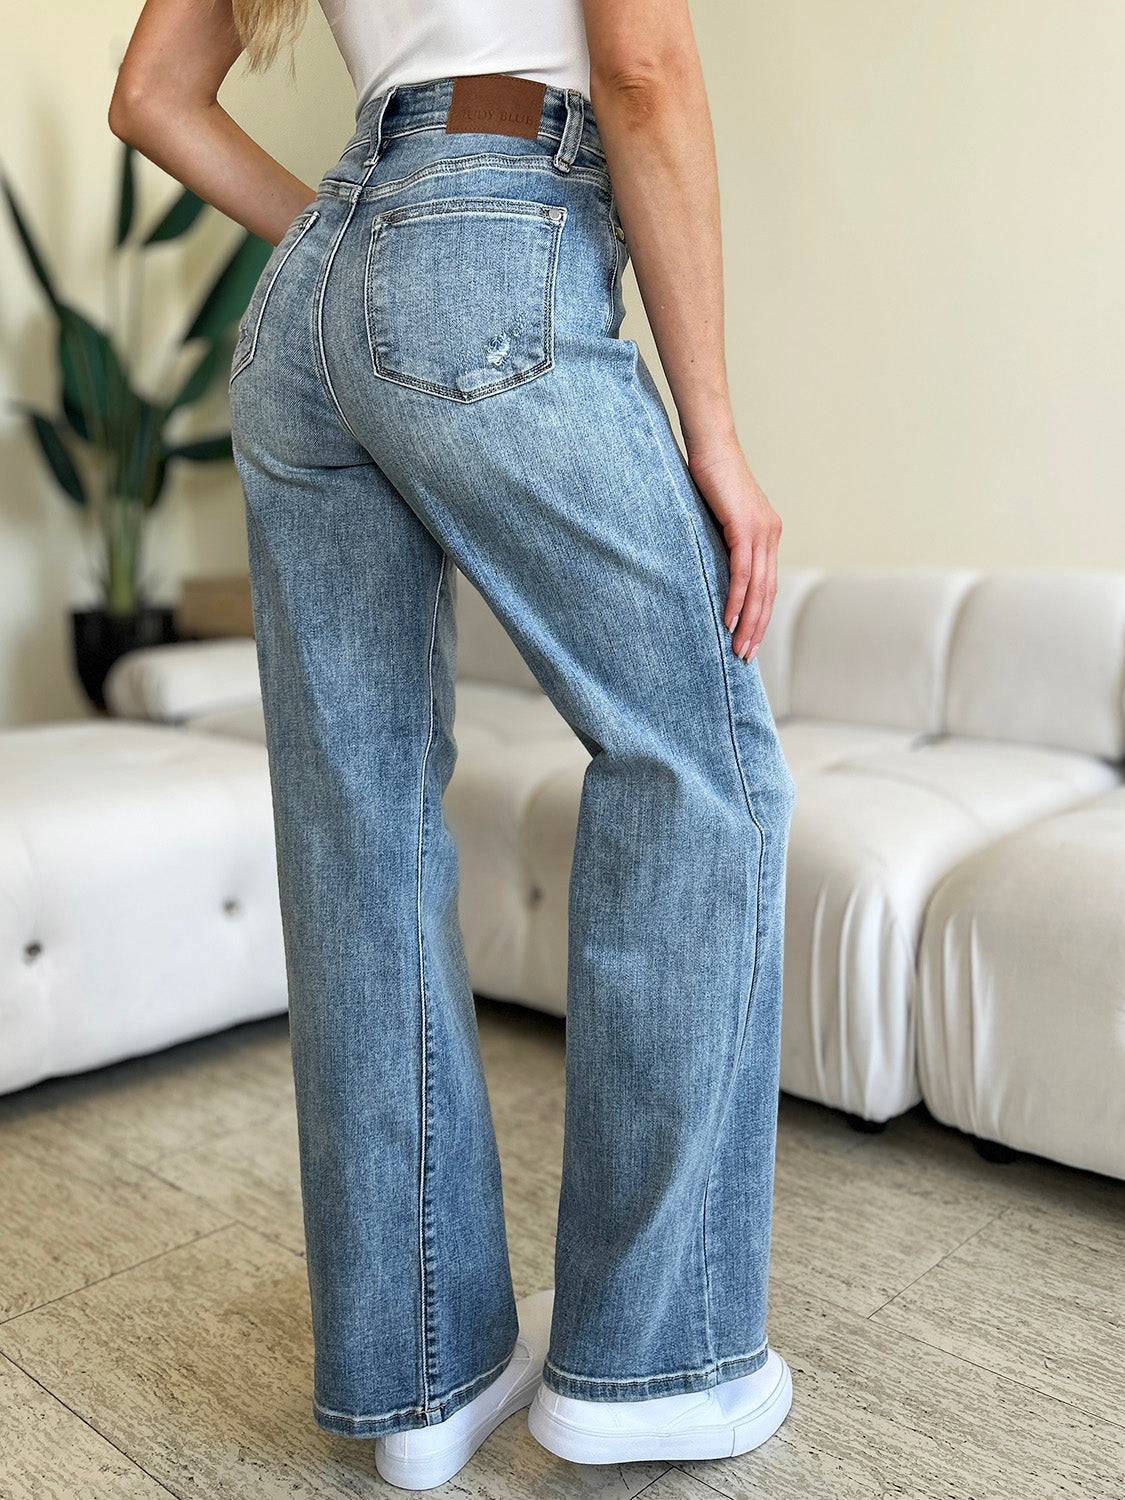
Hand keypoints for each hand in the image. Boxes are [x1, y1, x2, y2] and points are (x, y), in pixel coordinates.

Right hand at [687, 440, 781, 660]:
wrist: (710, 443)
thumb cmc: (706, 474)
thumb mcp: (715, 515)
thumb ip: (718, 540)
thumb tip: (706, 563)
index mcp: (766, 533)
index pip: (767, 584)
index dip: (760, 615)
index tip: (749, 640)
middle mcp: (770, 534)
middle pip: (768, 592)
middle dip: (757, 627)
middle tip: (746, 656)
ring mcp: (761, 531)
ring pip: (759, 588)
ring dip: (749, 621)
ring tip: (738, 647)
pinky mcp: (746, 527)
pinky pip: (743, 572)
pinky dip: (738, 599)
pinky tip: (730, 620)